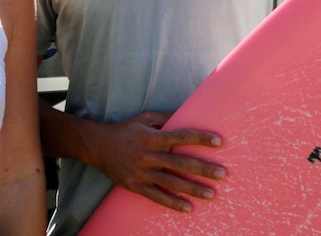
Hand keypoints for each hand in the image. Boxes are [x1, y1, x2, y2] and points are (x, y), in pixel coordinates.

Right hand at [88, 111, 224, 211]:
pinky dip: (172, 203)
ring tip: (212, 194)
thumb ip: (165, 118)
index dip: (200, 139)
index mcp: (152, 137)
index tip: (218, 142)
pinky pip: (157, 196)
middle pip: (180, 163)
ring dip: (193, 189)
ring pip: (171, 182)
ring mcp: (142, 172)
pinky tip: (188, 208)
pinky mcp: (136, 186)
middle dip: (203, 169)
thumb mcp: (144, 119)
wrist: (98, 146)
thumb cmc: (125, 130)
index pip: (181, 136)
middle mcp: (148, 156)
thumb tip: (186, 114)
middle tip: (222, 174)